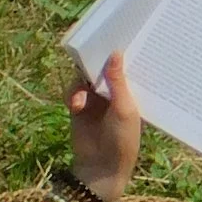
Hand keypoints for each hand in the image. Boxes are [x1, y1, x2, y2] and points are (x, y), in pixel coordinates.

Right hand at [67, 52, 141, 201]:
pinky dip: (72, 94)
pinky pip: (72, 91)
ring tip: (81, 98)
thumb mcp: (123, 108)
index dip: (119, 53)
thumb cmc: (122, 139)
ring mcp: (95, 99)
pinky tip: (76, 105)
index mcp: (129, 92)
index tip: (116, 34)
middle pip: (100, 68)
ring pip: (83, 77)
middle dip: (95, 60)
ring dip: (81, 83)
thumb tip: (116, 52)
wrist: (100, 167)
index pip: (124, 66)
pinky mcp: (79, 107)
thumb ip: (117, 80)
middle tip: (89, 49)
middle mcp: (112, 92)